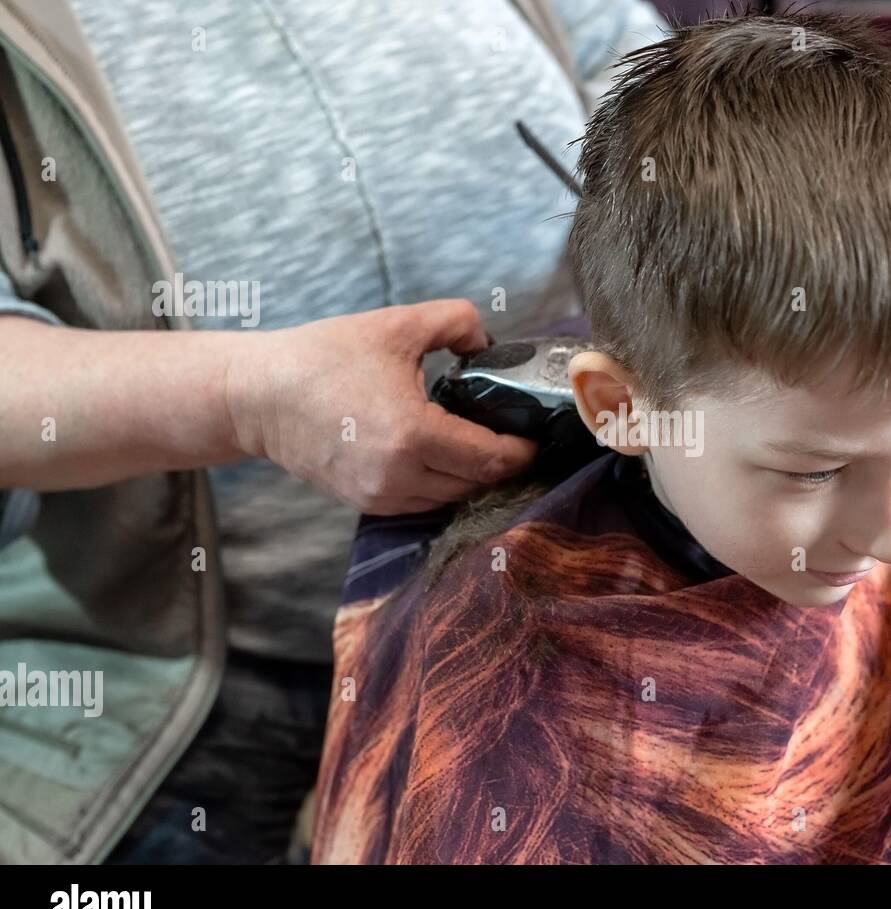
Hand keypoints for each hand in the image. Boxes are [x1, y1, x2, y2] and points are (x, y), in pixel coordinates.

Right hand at [227, 299, 536, 513]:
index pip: (489, 459)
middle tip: (516, 440)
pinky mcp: (365, 503)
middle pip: (475, 485)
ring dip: (471, 479)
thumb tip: (488, 339)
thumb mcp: (396, 325)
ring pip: (450, 500)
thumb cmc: (323, 357)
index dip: (520, 452)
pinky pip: (421, 505)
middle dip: (501, 466)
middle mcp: (398, 475)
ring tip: (484, 449)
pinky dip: (441, 487)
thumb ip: (455, 322)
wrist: (258, 395)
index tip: (533, 437)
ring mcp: (380, 495)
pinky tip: (447, 461)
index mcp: (412, 434)